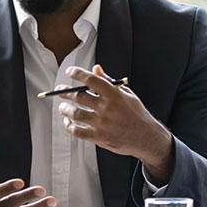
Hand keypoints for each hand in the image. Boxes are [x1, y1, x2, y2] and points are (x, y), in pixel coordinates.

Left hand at [56, 64, 174, 182]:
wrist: (146, 137)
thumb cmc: (137, 114)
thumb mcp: (127, 94)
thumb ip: (109, 81)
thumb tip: (95, 69)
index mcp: (115, 95)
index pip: (91, 80)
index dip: (78, 73)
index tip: (70, 71)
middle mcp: (107, 108)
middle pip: (79, 96)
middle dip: (65, 92)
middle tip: (60, 90)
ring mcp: (102, 124)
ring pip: (75, 113)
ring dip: (64, 109)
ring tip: (62, 107)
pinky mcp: (99, 137)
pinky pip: (77, 131)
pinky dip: (69, 126)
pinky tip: (67, 122)